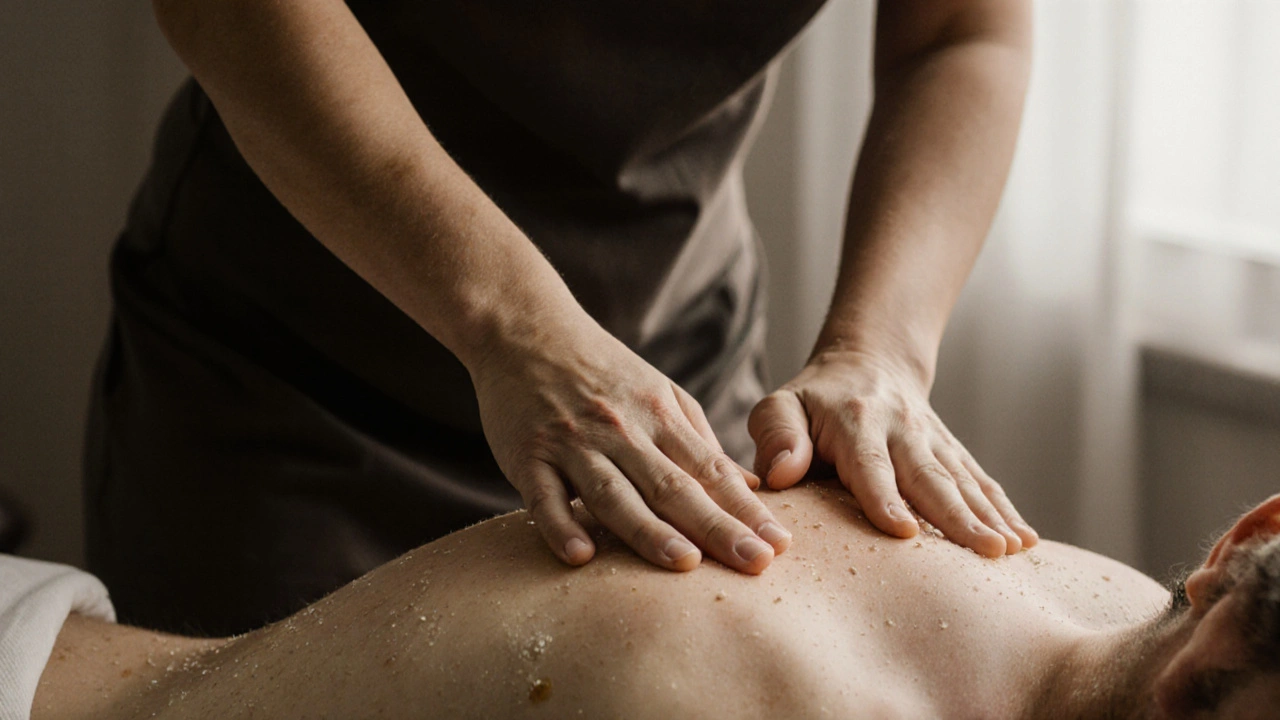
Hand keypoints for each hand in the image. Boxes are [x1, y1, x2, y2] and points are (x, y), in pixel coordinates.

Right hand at [470, 314, 791, 573]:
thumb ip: (699, 444)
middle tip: (755, 563)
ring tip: (684, 563)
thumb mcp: (658, 394)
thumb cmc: (599, 371)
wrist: (524, 328)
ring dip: (649, 530)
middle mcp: (622, 429)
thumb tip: (750, 489)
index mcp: (660, 415)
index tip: (778, 546)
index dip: (745, 510)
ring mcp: (573, 443)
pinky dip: (561, 524)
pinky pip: (544, 496)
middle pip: (673, 486)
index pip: (711, 470)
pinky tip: (580, 556)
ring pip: (614, 493)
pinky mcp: (528, 455)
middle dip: (717, 527)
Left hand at [748, 349, 1036, 556]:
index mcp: (855, 422)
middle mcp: (902, 430)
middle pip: (930, 477)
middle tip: (985, 550)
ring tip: (1010, 550)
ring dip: (989, 517)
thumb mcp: (780, 407)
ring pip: (963, 481)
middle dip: (957, 516)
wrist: (868, 363)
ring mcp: (934, 441)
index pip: (870, 464)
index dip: (885, 497)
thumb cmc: (811, 403)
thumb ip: (776, 436)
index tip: (904, 531)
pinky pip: (981, 483)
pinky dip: (1005, 511)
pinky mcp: (953, 453)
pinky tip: (1026, 541)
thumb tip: (780, 474)